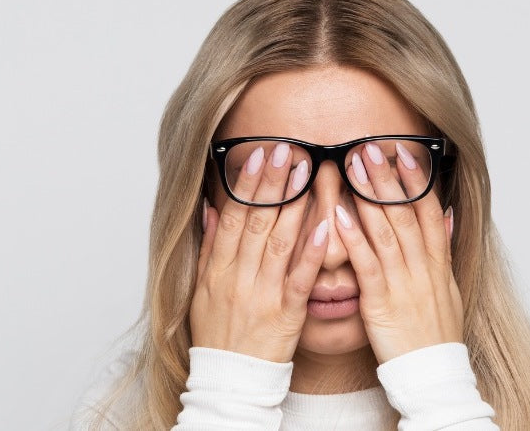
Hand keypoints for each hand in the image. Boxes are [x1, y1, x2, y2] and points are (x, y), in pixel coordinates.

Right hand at [190, 143, 328, 362]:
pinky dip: (313, 250)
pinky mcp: (285, 313)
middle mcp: (237, 277)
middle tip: (286, 149)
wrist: (229, 380)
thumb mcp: (203, 290)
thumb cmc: (218, 334)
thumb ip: (210, 248)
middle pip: (256, 222)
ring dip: (293, 204)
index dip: (246, 185)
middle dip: (272, 183)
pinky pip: (300, 277)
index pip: (233, 218)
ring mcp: (262, 294)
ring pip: (278, 242)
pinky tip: (327, 224)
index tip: (259, 155)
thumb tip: (212, 210)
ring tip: (307, 172)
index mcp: (217, 270)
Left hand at [335, 141, 461, 363]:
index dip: (418, 179)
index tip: (406, 151)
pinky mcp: (382, 302)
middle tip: (371, 146)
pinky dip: (354, 238)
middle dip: (388, 177)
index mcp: (437, 262)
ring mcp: (404, 283)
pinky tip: (340, 215)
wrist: (433, 373)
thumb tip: (446, 216)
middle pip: (406, 212)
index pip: (429, 210)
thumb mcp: (448, 288)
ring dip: (369, 196)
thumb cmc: (435, 332)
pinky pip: (368, 265)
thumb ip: (442, 249)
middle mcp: (423, 266)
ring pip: (387, 231)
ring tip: (354, 166)